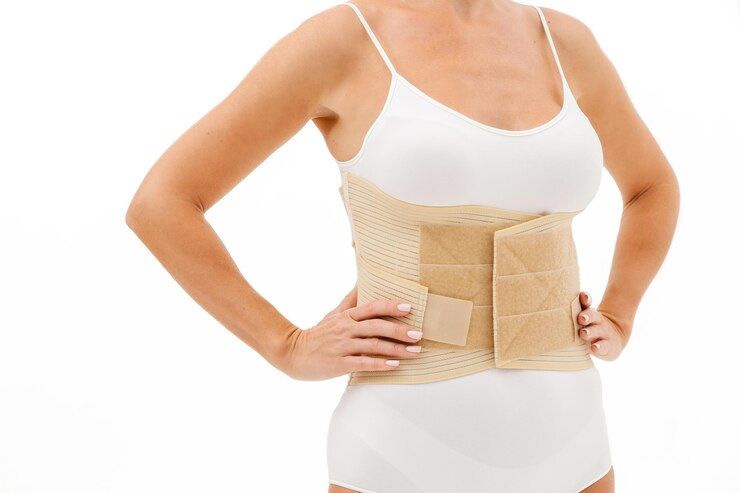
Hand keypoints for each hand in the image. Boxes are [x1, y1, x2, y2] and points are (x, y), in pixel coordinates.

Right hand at [280, 287, 423, 380]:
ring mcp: (342, 346)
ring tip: (414, 351)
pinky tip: (394, 365)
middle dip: (399, 330)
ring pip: (373, 346)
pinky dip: (379, 364)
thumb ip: (350, 300)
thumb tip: (362, 280)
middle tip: (419, 334)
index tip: (409, 307)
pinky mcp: (339, 364)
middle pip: (376, 326)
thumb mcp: (334, 314)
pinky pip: (362, 363)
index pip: (371, 308)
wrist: (292, 353)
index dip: (390, 306)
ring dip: (396, 348)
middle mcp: (345, 329)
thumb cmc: (318, 334)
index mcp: (346, 316)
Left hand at [576, 291, 628, 360]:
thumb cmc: (589, 329)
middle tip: (581, 318)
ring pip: (597, 330)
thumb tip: (543, 311)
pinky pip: (603, 346)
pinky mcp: (608, 346)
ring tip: (584, 333)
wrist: (614, 339)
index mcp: (587, 312)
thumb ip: (569, 315)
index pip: (586, 303)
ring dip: (590, 332)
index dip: (585, 298)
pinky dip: (599, 347)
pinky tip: (594, 347)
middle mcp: (596, 321)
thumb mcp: (582, 321)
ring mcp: (603, 333)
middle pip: (592, 315)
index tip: (583, 296)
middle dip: (586, 315)